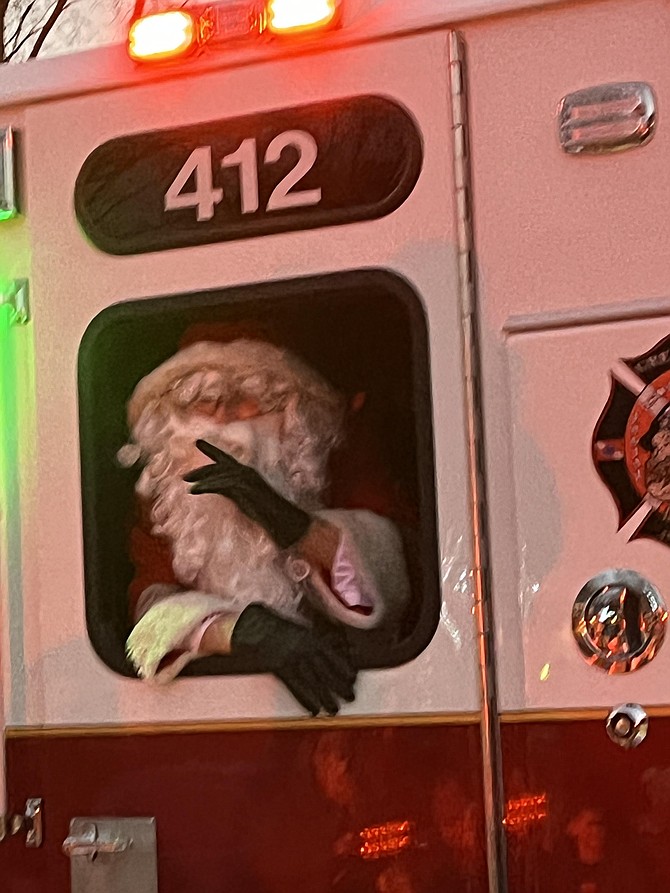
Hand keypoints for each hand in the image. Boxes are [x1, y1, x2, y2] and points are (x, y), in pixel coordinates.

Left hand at [184, 440, 310, 548]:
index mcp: (247, 472)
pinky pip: (220, 484)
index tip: (198, 442)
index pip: (226, 459)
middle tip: (184, 477)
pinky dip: (205, 486)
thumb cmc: (268, 511)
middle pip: (219, 466)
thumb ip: (234, 491)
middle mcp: (246, 472)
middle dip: (201, 470)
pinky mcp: (243, 487)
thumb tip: (222, 489)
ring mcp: (245, 478)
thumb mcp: (246, 498)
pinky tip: (193, 490)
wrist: (282, 518)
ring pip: (218, 474)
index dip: (211, 450)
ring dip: (200, 478)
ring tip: (187, 483)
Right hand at [231, 603, 356, 715]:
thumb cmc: (275, 627)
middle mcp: (305, 648)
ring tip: (334, 710)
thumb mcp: (299, 630)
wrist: (252, 625)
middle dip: (340, 686)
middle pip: (327, 670)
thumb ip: (313, 641)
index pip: (334, 656)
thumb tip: (331, 652)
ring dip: (326, 697)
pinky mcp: (280, 667)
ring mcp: (292, 657)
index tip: (353, 679)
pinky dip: (306, 700)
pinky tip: (313, 710)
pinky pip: (296, 686)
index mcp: (311, 637)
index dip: (345, 668)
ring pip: (314, 681)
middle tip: (351, 698)